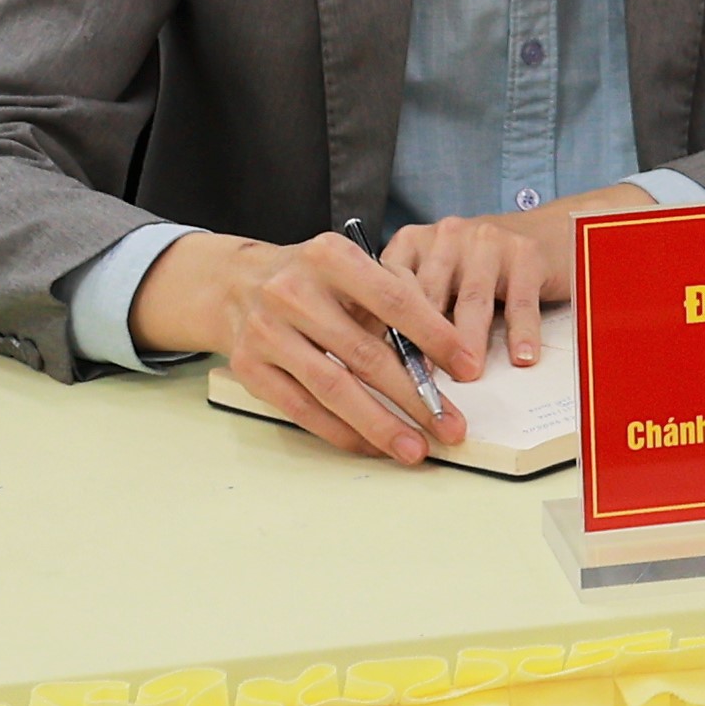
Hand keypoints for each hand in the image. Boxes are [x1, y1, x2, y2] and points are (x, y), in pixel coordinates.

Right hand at [134, 227, 478, 460]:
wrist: (236, 284)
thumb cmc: (315, 279)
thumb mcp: (353, 267)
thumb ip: (398, 295)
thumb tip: (444, 353)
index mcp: (330, 257)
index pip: (393, 299)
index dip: (434, 336)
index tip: (468, 367)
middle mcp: (293, 291)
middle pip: (364, 353)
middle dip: (414, 396)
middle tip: (450, 426)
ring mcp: (266, 331)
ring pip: (333, 388)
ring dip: (379, 425)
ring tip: (415, 449)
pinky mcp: (249, 368)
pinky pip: (302, 409)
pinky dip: (341, 432)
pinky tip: (372, 446)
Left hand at [378, 192, 618, 378]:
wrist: (545, 231)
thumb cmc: (477, 266)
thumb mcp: (436, 276)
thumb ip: (409, 308)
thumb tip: (384, 366)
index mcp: (413, 243)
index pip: (391, 287)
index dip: (385, 329)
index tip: (385, 369)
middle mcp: (447, 236)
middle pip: (430, 296)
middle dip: (425, 343)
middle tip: (423, 384)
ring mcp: (487, 241)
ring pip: (472, 300)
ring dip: (468, 341)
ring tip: (468, 374)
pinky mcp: (526, 253)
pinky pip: (520, 300)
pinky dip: (522, 332)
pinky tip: (523, 357)